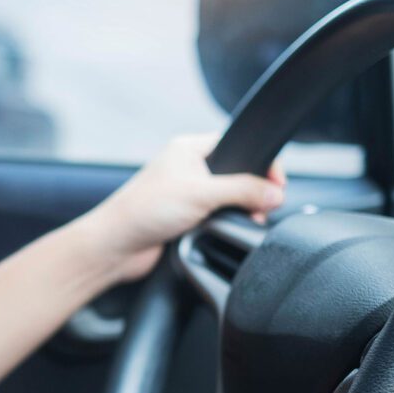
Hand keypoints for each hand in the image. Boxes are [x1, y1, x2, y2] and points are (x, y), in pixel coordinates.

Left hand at [81, 134, 285, 280]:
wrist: (115, 247)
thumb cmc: (145, 211)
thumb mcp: (201, 194)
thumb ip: (242, 191)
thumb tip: (276, 192)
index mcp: (189, 148)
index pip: (238, 145)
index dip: (261, 163)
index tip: (278, 184)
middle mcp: (188, 168)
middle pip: (237, 174)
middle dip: (253, 191)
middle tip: (264, 208)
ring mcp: (186, 193)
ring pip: (228, 198)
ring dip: (239, 210)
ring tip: (247, 221)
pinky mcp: (184, 217)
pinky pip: (216, 217)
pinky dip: (225, 224)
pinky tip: (226, 232)